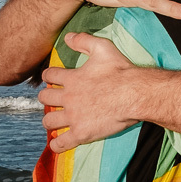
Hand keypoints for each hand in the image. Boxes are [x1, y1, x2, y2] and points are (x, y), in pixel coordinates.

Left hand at [39, 32, 145, 151]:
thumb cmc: (121, 71)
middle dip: (48, 98)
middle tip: (55, 100)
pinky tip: (58, 143)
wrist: (135, 94)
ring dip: (50, 120)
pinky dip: (57, 144)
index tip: (53, 79)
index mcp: (71, 79)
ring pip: (49, 121)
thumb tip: (67, 37)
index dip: (50, 76)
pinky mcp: (81, 133)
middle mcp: (68, 98)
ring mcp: (73, 117)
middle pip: (45, 98)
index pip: (50, 76)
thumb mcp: (103, 48)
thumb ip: (83, 41)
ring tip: (56, 120)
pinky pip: (61, 143)